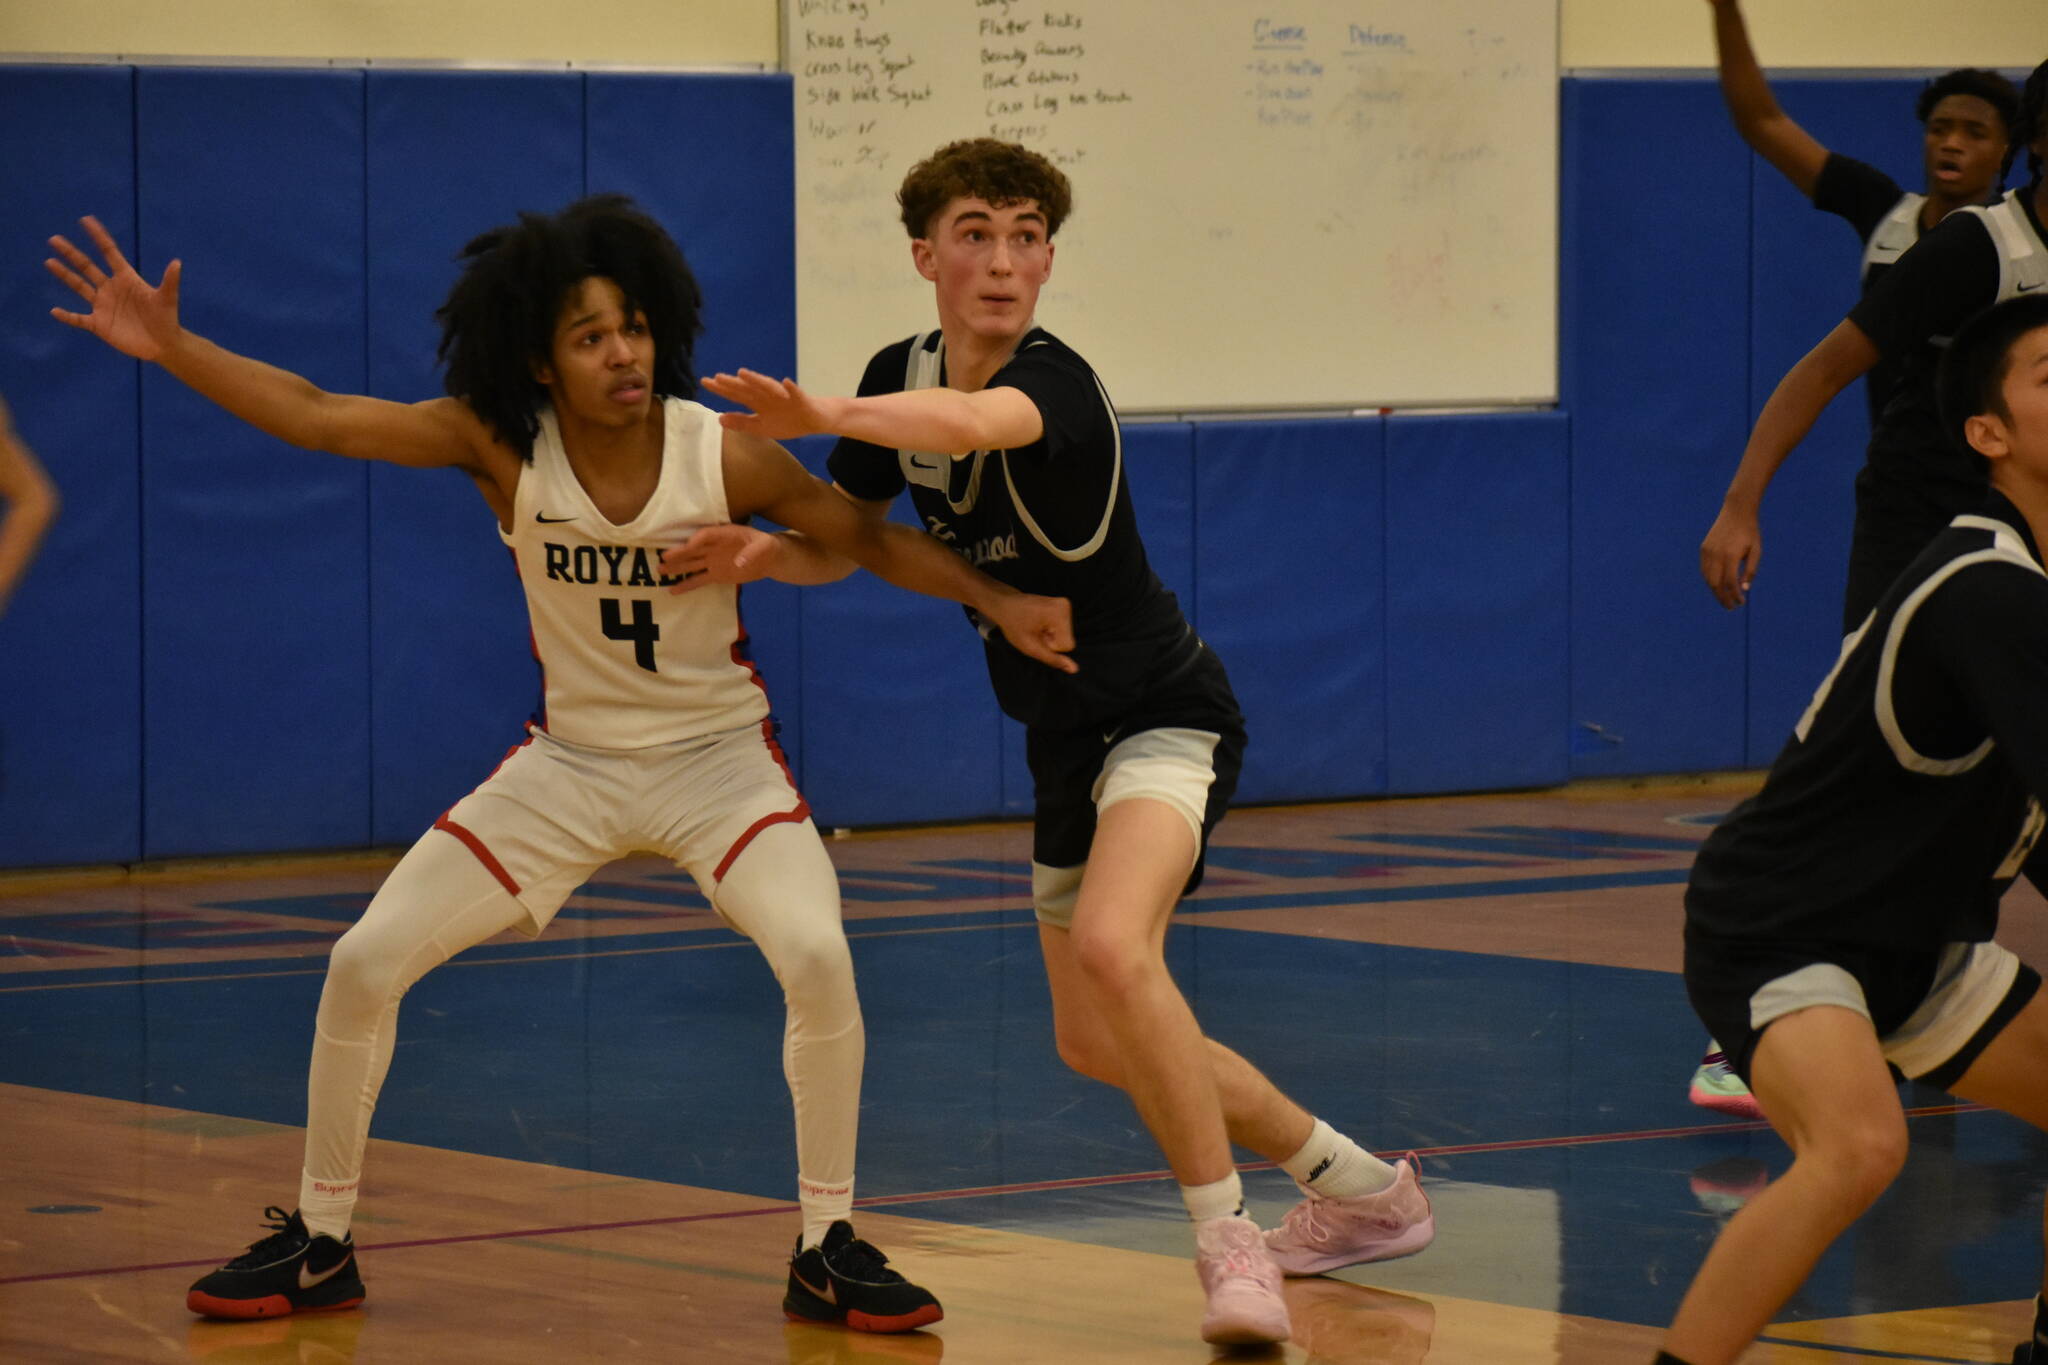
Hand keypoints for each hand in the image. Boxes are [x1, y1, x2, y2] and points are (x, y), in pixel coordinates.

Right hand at [46, 216, 182, 360]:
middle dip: (71, 253)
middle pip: (87, 267)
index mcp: (126, 278)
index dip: (98, 237)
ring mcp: (103, 305)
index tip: (86, 220)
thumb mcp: (167, 299)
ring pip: (79, 286)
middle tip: (54, 239)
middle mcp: (111, 289)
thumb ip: (170, 281)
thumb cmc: (166, 318)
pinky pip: (78, 319)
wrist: (163, 344)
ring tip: (49, 261)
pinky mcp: (99, 324)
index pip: (109, 253)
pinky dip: (67, 316)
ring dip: (64, 275)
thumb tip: (177, 262)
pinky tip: (55, 311)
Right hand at [660, 523, 780, 591]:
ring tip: (660, 570)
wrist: (769, 558)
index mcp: (725, 535)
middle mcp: (714, 547)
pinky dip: (686, 585)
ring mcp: (713, 561)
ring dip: (677, 567)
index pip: (707, 536)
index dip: (697, 540)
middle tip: (664, 557)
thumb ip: (753, 552)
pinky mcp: (715, 575)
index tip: (688, 546)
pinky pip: (698, 580)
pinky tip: (672, 591)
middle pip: (694, 549)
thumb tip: (739, 562)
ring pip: (692, 564)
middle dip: (680, 553)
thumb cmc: (767, 546)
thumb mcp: (766, 546)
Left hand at [700, 369, 836, 440]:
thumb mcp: (762, 427)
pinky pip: (796, 393)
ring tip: (743, 373)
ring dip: (757, 380)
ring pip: (769, 387)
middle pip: (748, 388)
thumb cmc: (788, 420)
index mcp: (758, 402)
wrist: (815, 420)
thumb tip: (719, 418)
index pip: (737, 394)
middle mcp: (768, 396)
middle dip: (733, 383)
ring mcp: (784, 396)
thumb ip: (742, 422)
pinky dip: (792, 389)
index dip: (721, 389)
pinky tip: (786, 382)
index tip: (705, 382)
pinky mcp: (801, 400)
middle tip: (717, 377)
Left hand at [987, 592, 1077, 673]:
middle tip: (1034, 632)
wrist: (1004, 604)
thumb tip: (1074, 669)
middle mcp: (1065, 606)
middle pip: (1067, 640)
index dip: (1050, 646)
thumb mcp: (1030, 646)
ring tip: (1034, 627)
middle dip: (1051, 641)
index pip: (1067, 646)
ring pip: (1065, 635)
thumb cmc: (1013, 624)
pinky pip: (1062, 629)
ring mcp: (1064, 604)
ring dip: (1050, 636)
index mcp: (1060, 613)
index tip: (1037, 636)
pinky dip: (1050, 630)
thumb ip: (1053, 659)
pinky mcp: (1062, 606)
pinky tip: (1038, 623)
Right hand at [1700, 505, 1760, 608]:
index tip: (1741, 603)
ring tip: (1724, 598)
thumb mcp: (1756, 550)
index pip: (1730, 582)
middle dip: (1722, 598)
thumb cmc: (1750, 532)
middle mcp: (1716, 555)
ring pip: (1708, 578)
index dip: (1735, 595)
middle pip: (1715, 584)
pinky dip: (1710, 580)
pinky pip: (1704, 570)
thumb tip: (1745, 588)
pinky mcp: (1703, 549)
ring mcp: (1707, 552)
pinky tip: (1717, 585)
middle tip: (1730, 607)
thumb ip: (1750, 570)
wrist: (1736, 511)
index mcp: (1731, 555)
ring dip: (1715, 591)